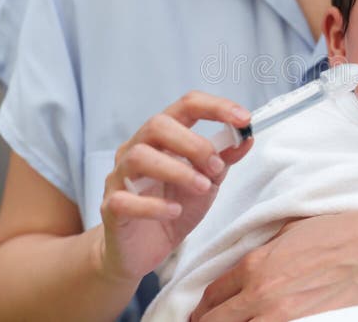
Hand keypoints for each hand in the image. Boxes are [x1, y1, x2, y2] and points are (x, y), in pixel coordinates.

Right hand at [99, 91, 253, 282]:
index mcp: (162, 138)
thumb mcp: (207, 182)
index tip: (243, 119)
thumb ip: (223, 159)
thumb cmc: (173, 209)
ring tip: (202, 187)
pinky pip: (124, 199)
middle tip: (215, 167)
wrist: (142, 251)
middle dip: (193, 143)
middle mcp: (136, 150)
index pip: (186, 106)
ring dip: (177, 170)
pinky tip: (174, 212)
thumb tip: (246, 138)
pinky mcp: (110, 208)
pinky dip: (153, 206)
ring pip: (138, 157)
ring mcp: (120, 178)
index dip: (216, 107)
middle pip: (157, 124)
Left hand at [190, 209, 357, 321]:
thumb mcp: (292, 231)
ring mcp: (279, 314)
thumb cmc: (339, 233)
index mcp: (256, 263)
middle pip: (214, 320)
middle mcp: (260, 291)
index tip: (203, 310)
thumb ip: (266, 249)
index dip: (204, 305)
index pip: (213, 292)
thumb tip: (254, 260)